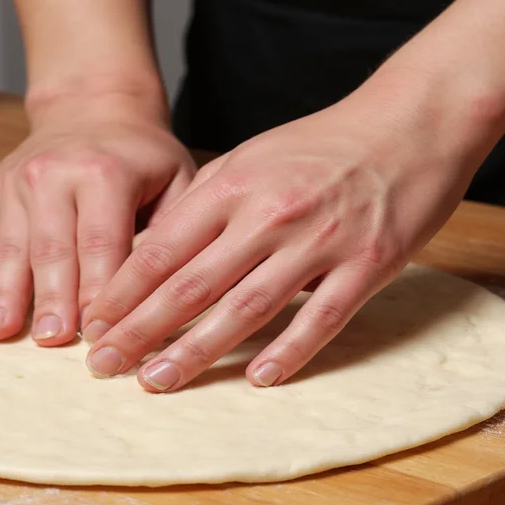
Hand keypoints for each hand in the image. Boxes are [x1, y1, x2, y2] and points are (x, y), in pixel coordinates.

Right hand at [0, 92, 195, 345]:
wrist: (92, 107)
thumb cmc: (141, 156)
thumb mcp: (177, 179)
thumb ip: (170, 229)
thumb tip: (161, 290)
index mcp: (103, 175)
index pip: (100, 243)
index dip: (98, 291)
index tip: (98, 333)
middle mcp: (50, 176)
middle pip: (48, 248)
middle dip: (48, 298)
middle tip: (47, 339)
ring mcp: (11, 185)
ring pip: (2, 245)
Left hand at [80, 78, 486, 391]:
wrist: (410, 122)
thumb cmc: (322, 144)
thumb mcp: (251, 157)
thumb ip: (205, 204)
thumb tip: (157, 253)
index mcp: (234, 184)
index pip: (163, 249)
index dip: (123, 292)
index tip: (95, 326)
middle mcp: (270, 213)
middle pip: (192, 284)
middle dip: (141, 331)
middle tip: (104, 367)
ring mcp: (320, 241)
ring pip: (247, 308)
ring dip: (198, 350)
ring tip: (158, 382)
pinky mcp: (368, 264)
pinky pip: (323, 317)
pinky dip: (289, 350)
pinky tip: (258, 378)